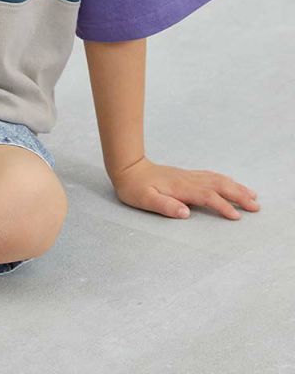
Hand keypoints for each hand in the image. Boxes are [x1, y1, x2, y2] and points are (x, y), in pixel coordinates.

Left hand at [110, 156, 260, 219]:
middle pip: (218, 186)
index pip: (207, 197)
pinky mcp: (186, 175)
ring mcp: (188, 176)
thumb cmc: (134, 187)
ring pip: (217, 179)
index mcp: (180, 188)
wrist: (127, 167)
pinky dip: (225, 180)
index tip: (236, 216)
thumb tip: (185, 212)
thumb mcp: (145, 199)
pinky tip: (231, 183)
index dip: (222, 206)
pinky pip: (210, 176)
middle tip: (256, 206)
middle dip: (238, 195)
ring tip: (252, 195)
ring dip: (235, 187)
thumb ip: (165, 206)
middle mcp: (188, 180)